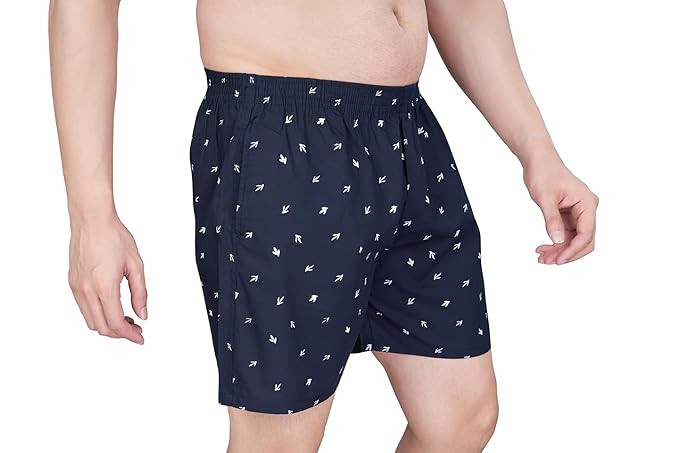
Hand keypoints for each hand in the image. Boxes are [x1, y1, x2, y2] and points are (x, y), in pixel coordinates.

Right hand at [68, 215, 146, 343]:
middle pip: (101, 327)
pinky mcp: (72, 283)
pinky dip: (98, 315)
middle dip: (120, 334)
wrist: (92, 220)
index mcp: (104, 286)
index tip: (140, 337)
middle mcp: (87, 290)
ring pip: (90, 321)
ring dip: (108, 326)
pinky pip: (84, 309)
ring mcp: (77, 288)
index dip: (129, 335)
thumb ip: (140, 293)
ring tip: (126, 319)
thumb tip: (142, 314)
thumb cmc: (114, 237)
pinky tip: (112, 308)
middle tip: (136, 330)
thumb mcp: (136, 265)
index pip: (116, 323)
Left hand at [523, 155, 598, 264]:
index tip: (558, 260)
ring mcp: (579, 212)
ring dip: (560, 250)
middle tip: (548, 261)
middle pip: (584, 240)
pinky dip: (556, 242)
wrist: (538, 160)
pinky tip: (543, 248)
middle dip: (567, 253)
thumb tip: (558, 240)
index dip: (573, 250)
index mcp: (587, 203)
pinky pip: (567, 233)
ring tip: (542, 257)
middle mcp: (587, 208)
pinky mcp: (570, 213)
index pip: (586, 234)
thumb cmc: (544, 173)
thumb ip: (552, 220)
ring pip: (574, 239)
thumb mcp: (545, 198)